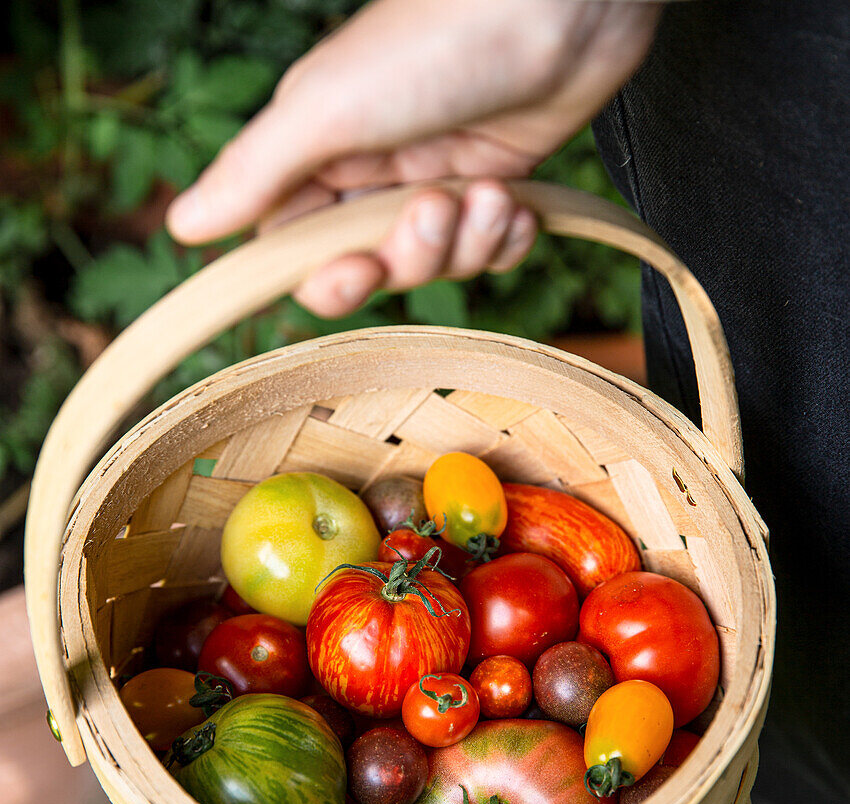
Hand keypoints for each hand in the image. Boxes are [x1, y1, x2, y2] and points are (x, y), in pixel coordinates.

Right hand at [167, 0, 661, 316]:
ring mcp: (435, 179)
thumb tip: (183, 226)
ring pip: (435, 263)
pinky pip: (487, 251)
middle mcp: (374, 171)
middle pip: (373, 266)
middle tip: (434, 209)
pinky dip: (502, 239)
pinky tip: (513, 204)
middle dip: (409, 254)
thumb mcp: (326, 109)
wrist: (558, 5)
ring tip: (487, 191)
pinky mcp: (492, 185)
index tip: (352, 269)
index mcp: (319, 151)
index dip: (325, 275)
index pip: (297, 247)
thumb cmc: (434, 39)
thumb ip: (255, 173)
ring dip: (465, 241)